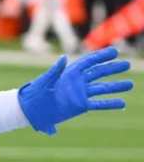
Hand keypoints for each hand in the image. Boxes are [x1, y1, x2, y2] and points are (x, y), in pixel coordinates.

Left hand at [18, 47, 133, 133]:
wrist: (31, 109)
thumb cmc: (35, 93)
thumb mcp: (45, 80)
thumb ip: (55, 70)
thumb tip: (64, 58)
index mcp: (69, 73)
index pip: (89, 62)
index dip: (101, 56)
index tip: (115, 51)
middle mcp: (77, 82)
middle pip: (99, 73)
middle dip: (112, 68)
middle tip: (128, 65)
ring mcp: (80, 93)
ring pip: (102, 88)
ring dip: (115, 87)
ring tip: (130, 84)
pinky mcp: (80, 106)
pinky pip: (98, 104)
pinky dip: (110, 103)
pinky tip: (122, 103)